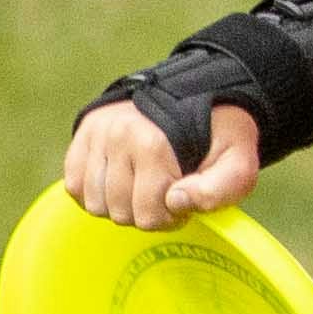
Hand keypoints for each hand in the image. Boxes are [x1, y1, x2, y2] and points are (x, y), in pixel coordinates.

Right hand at [65, 94, 258, 228]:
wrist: (199, 95)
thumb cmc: (219, 137)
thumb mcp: (238, 164)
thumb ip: (219, 190)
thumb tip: (175, 202)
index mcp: (155, 145)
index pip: (148, 215)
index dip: (170, 218)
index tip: (183, 200)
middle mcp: (119, 135)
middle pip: (119, 212)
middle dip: (145, 212)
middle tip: (163, 193)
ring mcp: (98, 133)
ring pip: (94, 203)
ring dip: (119, 205)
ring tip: (142, 187)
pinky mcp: (85, 133)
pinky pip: (74, 185)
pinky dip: (94, 193)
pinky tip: (119, 183)